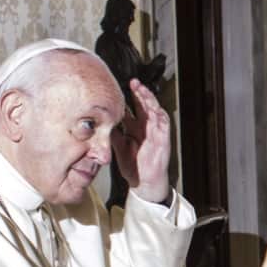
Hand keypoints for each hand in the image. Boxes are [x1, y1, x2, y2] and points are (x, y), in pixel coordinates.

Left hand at [111, 78, 170, 203]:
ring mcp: (156, 133)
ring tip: (142, 90)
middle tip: (132, 82)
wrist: (144, 184)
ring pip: (155, 110)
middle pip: (144, 105)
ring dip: (149, 99)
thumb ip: (113, 135)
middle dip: (139, 93)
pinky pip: (164, 124)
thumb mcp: (119, 148)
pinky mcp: (163, 140)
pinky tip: (155, 108)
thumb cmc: (134, 167)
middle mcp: (146, 128)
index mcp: (135, 129)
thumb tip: (102, 124)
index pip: (132, 109)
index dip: (127, 99)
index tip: (118, 89)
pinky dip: (160, 115)